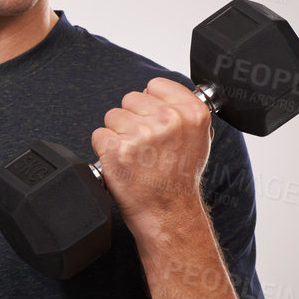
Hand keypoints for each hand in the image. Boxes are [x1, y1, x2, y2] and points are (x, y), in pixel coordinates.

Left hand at [90, 76, 212, 236]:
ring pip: (112, 116)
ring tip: (134, 155)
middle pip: (130, 99)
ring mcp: (141, 135)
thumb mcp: (199, 138)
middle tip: (144, 146)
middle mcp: (168, 120)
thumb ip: (184, 110)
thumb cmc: (180, 179)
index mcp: (192, 112)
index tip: (152, 122)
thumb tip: (160, 92)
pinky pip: (99, 135)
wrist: (168, 212)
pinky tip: (121, 163)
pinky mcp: (117, 150)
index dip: (149, 104)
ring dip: (117, 134)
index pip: (154, 85)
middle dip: (132, 119)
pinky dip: (104, 150)